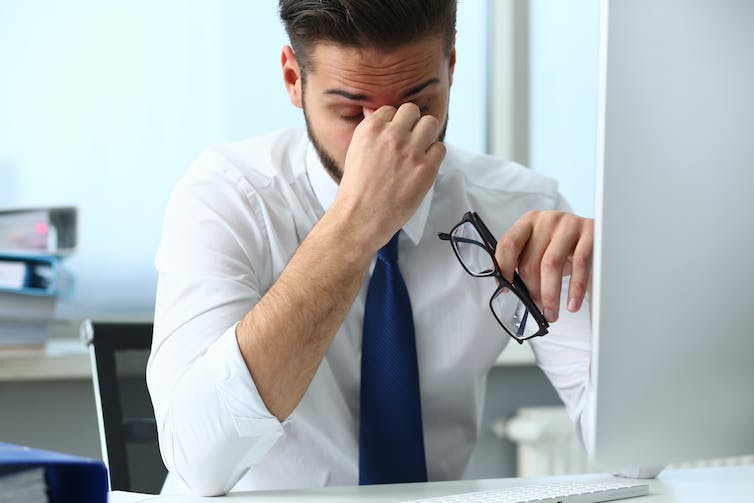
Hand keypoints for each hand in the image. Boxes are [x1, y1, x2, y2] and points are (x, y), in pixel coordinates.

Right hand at [333, 102, 445, 251]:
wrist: (361, 217)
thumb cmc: (357, 189)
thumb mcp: (355, 151)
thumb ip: (370, 130)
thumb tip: (374, 111)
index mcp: (370, 129)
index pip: (391, 110)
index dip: (394, 122)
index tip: (394, 135)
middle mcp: (391, 136)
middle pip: (412, 111)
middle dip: (412, 123)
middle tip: (409, 139)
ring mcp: (410, 151)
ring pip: (430, 123)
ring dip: (426, 134)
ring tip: (419, 149)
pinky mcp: (426, 168)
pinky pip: (440, 147)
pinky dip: (435, 154)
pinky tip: (424, 165)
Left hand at [495, 211, 593, 322]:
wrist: (594, 236)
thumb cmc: (561, 246)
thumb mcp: (540, 249)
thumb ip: (523, 262)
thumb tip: (510, 292)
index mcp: (528, 222)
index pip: (508, 244)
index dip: (504, 268)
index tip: (506, 290)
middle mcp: (547, 220)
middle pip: (530, 260)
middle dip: (532, 291)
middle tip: (538, 309)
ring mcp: (569, 225)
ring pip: (551, 264)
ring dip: (550, 294)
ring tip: (552, 313)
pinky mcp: (590, 233)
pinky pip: (580, 264)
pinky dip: (575, 288)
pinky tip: (572, 304)